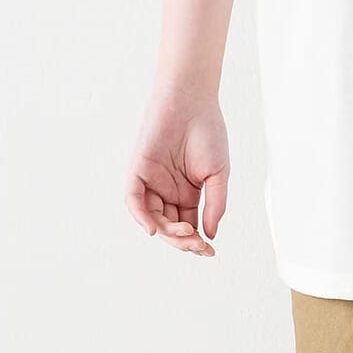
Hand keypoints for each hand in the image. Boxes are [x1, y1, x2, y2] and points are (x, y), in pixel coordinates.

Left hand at [125, 92, 228, 256]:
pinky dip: (141, 217)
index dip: (197, 242)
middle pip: (171, 227)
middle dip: (183, 240)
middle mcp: (168, 192)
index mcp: (189, 193)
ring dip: (168, 232)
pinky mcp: (138, 172)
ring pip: (153, 219)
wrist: (193, 101)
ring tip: (186, 233)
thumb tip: (211, 235)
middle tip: (198, 244)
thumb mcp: (218, 173)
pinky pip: (134, 201)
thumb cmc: (209, 132)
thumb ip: (215, 204)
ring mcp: (152, 183)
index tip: (210, 251)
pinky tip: (154, 229)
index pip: (189, 226)